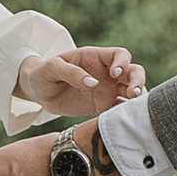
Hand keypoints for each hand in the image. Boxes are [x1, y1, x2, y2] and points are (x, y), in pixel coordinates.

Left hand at [15, 44, 142, 116]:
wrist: (39, 92)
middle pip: (133, 72)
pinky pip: (120, 109)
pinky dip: (126, 114)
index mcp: (96, 58)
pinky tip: (125, 120)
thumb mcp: (52, 68)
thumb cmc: (44, 73)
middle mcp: (106, 73)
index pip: (120, 54)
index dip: (122, 63)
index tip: (114, 75)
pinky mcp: (103, 106)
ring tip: (134, 109)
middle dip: (138, 81)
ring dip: (137, 99)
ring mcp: (107, 90)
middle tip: (132, 93)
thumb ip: (71, 73)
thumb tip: (92, 84)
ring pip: (132, 91)